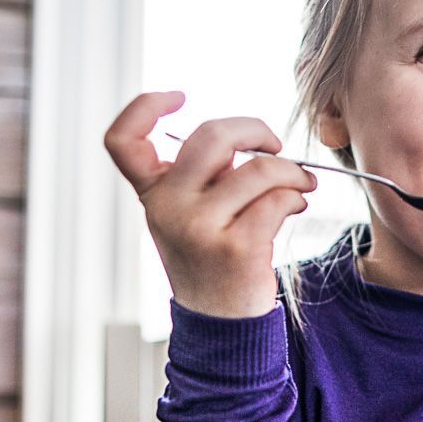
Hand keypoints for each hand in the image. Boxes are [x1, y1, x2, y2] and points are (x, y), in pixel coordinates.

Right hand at [103, 91, 316, 318]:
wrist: (223, 325)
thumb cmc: (214, 259)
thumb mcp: (191, 214)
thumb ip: (204, 175)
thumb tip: (250, 139)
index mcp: (152, 194)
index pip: (122, 141)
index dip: (144, 107)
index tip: (179, 97)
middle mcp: (168, 208)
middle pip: (212, 135)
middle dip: (255, 130)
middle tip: (275, 145)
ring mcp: (199, 228)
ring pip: (259, 169)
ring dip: (291, 172)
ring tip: (300, 184)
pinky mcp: (236, 248)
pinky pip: (278, 199)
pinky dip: (296, 196)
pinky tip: (296, 205)